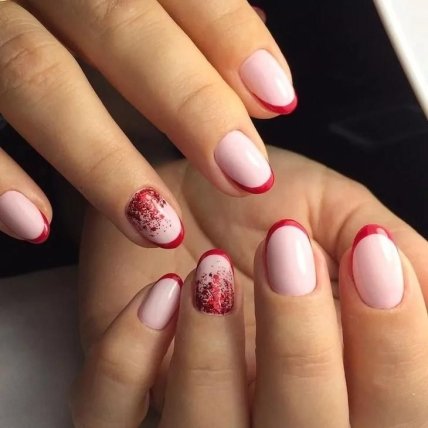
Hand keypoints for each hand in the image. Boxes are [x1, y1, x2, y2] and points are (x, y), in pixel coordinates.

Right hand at [0, 0, 292, 247]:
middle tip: (245, 176)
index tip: (279, 100)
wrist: (8, 7)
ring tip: (160, 227)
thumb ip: (188, 21)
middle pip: (118, 23)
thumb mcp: (134, 0)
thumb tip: (257, 63)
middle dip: (189, 104)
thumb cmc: (78, 8)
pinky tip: (38, 223)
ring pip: (36, 76)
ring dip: (103, 163)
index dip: (229, 38)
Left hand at [72, 220, 427, 426]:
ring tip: (216, 269)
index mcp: (328, 373)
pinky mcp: (120, 382)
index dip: (397, 351)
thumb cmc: (257, 200)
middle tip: (292, 254)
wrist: (182, 190)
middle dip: (304, 351)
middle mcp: (263, 402)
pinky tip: (162, 291)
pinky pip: (108, 405)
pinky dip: (130, 354)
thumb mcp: (335, 208)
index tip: (377, 260)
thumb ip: (395, 248)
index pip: (390, 411)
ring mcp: (188, 401)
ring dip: (212, 357)